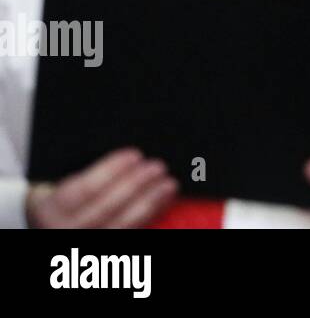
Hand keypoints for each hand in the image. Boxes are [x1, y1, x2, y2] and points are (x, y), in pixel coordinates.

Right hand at [25, 148, 177, 228]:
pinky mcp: (105, 248)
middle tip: (157, 167)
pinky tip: (163, 200)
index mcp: (48, 207)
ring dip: (149, 203)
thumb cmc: (62, 195)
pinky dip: (151, 215)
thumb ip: (88, 170)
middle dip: (134, 186)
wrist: (52, 222)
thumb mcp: (62, 179)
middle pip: (104, 209)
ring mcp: (86, 240)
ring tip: (168, 184)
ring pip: (121, 225)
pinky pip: (131, 232)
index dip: (111, 170)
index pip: (83, 189)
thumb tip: (129, 154)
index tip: (134, 155)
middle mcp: (63, 229)